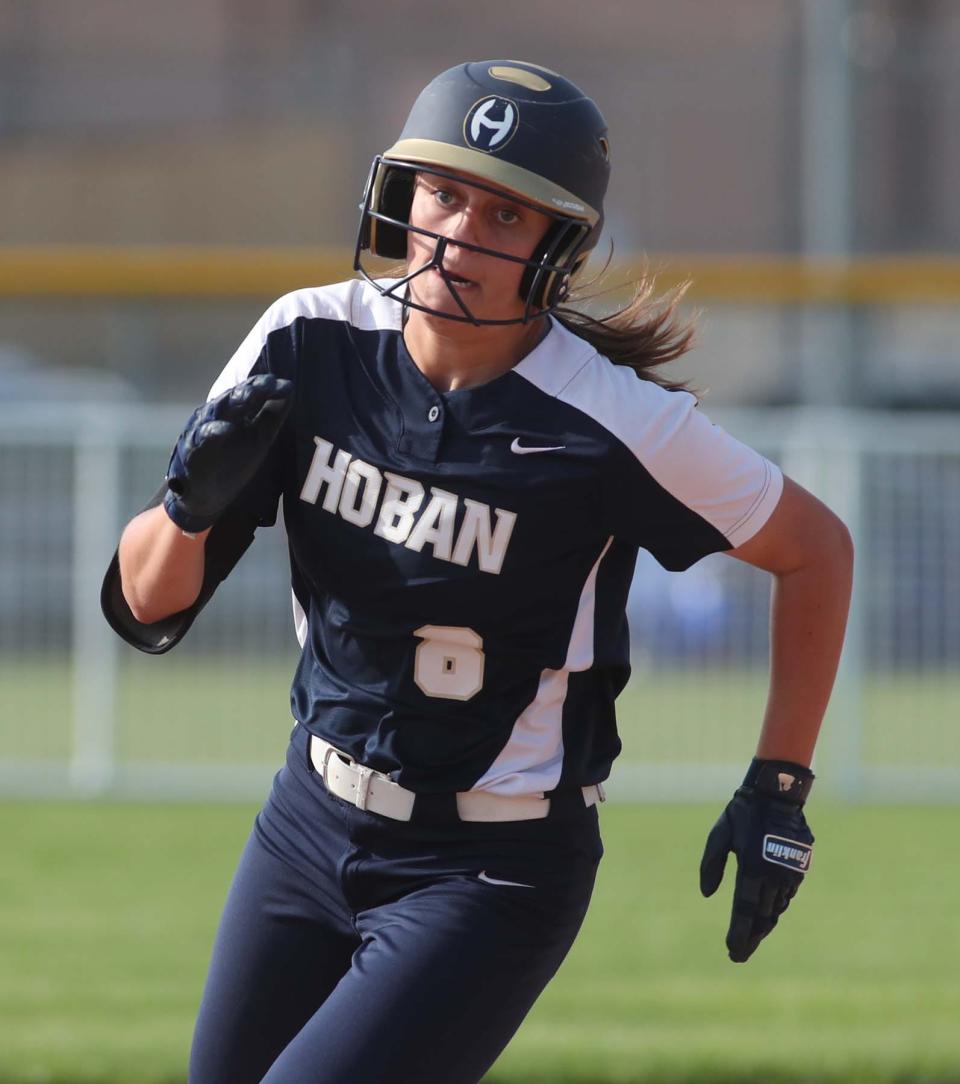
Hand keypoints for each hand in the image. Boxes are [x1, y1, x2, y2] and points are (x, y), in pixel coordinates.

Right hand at [163, 374, 293, 532]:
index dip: (266, 386)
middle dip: (251, 388)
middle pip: (234, 397)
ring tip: (250, 395)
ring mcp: (202, 430)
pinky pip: (201, 439)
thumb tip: (289, 390)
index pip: (250, 391)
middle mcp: (216, 415)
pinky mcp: (193, 450)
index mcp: (233, 411)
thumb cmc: (233, 460)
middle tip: (269, 383)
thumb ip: (272, 415)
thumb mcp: (259, 437)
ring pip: (216, 411)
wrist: (207, 494)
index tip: (286, 385)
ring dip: (233, 402)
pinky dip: (212, 432)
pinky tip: (225, 428)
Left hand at [699, 758, 813, 962]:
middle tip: (739, 955)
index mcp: (752, 870)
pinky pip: (786, 896)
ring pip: (775, 909)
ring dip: (763, 925)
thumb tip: (707, 894)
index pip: (743, 912)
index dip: (738, 935)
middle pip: (761, 918)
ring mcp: (789, 875)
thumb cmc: (743, 813)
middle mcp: (773, 877)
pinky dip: (775, 908)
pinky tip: (766, 914)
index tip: (732, 952)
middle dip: (750, 939)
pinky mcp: (799, 869)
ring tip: (750, 938)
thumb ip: (711, 865)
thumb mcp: (719, 835)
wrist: (779, 793)